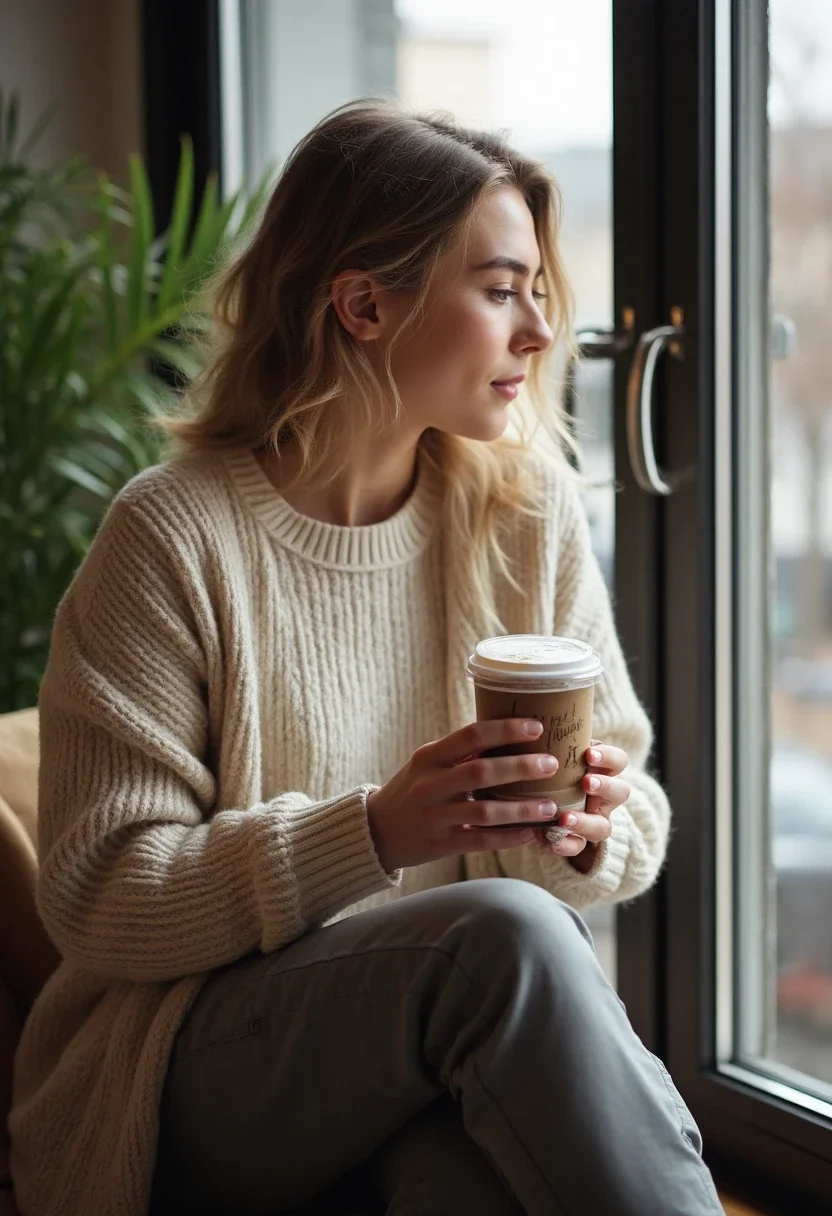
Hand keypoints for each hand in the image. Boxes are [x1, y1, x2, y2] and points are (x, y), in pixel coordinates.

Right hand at [366, 719, 561, 871]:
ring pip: (485, 811)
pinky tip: (530, 833)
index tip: (537, 727)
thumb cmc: (412, 789)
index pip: (471, 735)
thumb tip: (509, 735)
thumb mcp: (428, 764)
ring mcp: (434, 816)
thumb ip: (461, 753)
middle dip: (521, 766)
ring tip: (550, 806)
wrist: (376, 830)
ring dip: (521, 808)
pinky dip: (508, 837)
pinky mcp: (440, 844)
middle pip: (481, 771)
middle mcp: (430, 784)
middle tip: (551, 764)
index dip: (505, 729)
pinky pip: (480, 840)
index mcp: (429, 756)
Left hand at [538, 739, 630, 872]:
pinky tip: (551, 841)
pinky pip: (578, 848)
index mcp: (601, 770)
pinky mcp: (578, 841)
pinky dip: (566, 845)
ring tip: (565, 819)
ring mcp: (594, 820)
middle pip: (620, 793)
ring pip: (603, 827)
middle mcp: (604, 797)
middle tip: (586, 782)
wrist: (544, 804)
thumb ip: (550, 742)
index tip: (589, 754)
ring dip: (585, 822)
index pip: (618, 761)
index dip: (609, 757)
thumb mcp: (554, 754)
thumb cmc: (550, 769)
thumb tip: (526, 717)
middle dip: (605, 787)